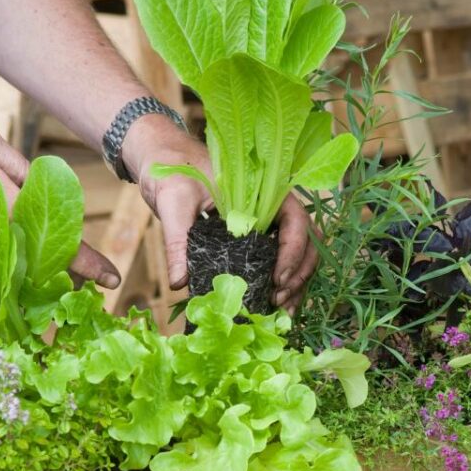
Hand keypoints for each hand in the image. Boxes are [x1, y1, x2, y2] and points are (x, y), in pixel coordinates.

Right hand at [0, 115, 119, 287]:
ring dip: (33, 275)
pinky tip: (4, 261)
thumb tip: (46, 193)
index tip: (111, 277)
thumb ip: (21, 169)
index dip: (90, 265)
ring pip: (12, 274)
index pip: (60, 246)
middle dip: (64, 273)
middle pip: (41, 268)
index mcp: (6, 206)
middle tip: (87, 278)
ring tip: (50, 270)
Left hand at [126, 116, 318, 311]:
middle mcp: (271, 208)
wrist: (163, 161)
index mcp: (262, 191)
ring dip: (296, 282)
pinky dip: (282, 283)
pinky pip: (278, 260)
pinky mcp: (253, 239)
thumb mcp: (174, 202)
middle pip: (306, 241)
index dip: (293, 252)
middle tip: (278, 299)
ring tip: (280, 309)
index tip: (276, 279)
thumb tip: (181, 283)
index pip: (296, 220)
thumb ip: (178, 240)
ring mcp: (265, 224)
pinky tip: (273, 306)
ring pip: (299, 254)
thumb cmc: (173, 171)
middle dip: (299, 273)